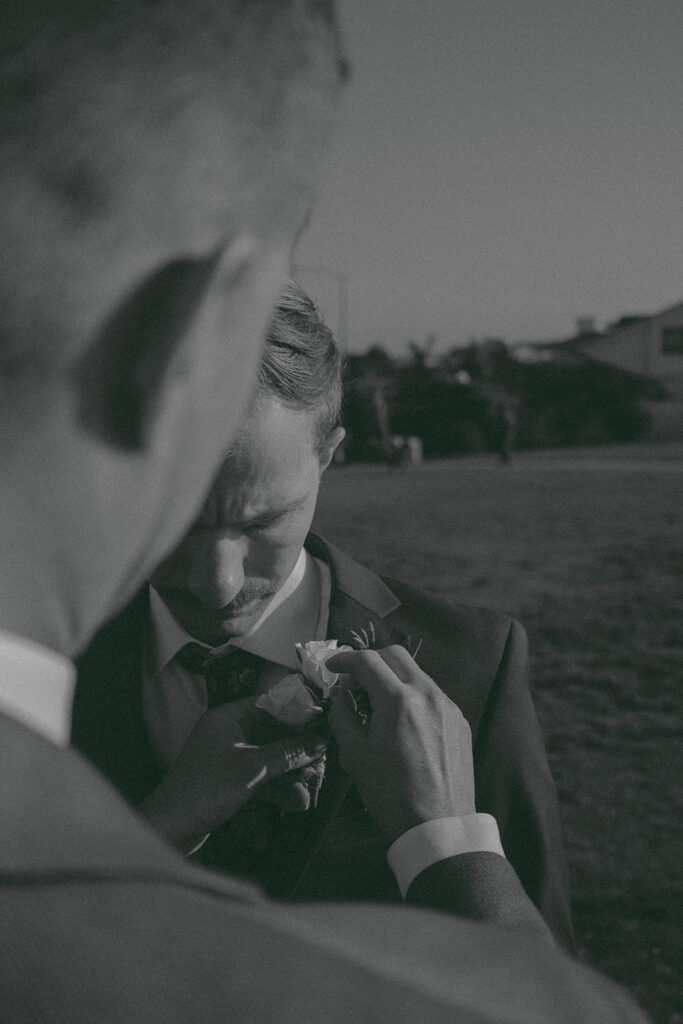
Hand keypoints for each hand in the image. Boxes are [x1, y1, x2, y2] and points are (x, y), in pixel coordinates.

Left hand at [138, 697, 326, 852]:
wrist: (170, 831)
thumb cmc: (206, 790)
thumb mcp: (252, 769)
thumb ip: (288, 753)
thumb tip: (320, 741)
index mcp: (227, 717)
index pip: (269, 703)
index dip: (297, 711)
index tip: (323, 720)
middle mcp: (228, 733)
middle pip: (273, 733)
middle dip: (297, 750)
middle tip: (322, 760)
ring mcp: (230, 758)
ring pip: (270, 758)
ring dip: (291, 773)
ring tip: (311, 787)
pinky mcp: (231, 782)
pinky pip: (262, 777)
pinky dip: (278, 788)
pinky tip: (297, 802)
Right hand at [326, 645, 474, 843]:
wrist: (439, 826)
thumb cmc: (391, 794)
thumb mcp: (355, 756)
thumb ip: (343, 716)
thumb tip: (341, 695)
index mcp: (398, 700)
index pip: (367, 661)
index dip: (344, 658)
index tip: (333, 667)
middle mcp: (427, 694)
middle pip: (395, 655)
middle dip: (371, 661)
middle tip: (354, 682)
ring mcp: (448, 705)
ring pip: (416, 674)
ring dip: (393, 678)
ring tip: (377, 705)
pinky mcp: (459, 720)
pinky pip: (432, 695)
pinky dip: (412, 696)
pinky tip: (403, 722)